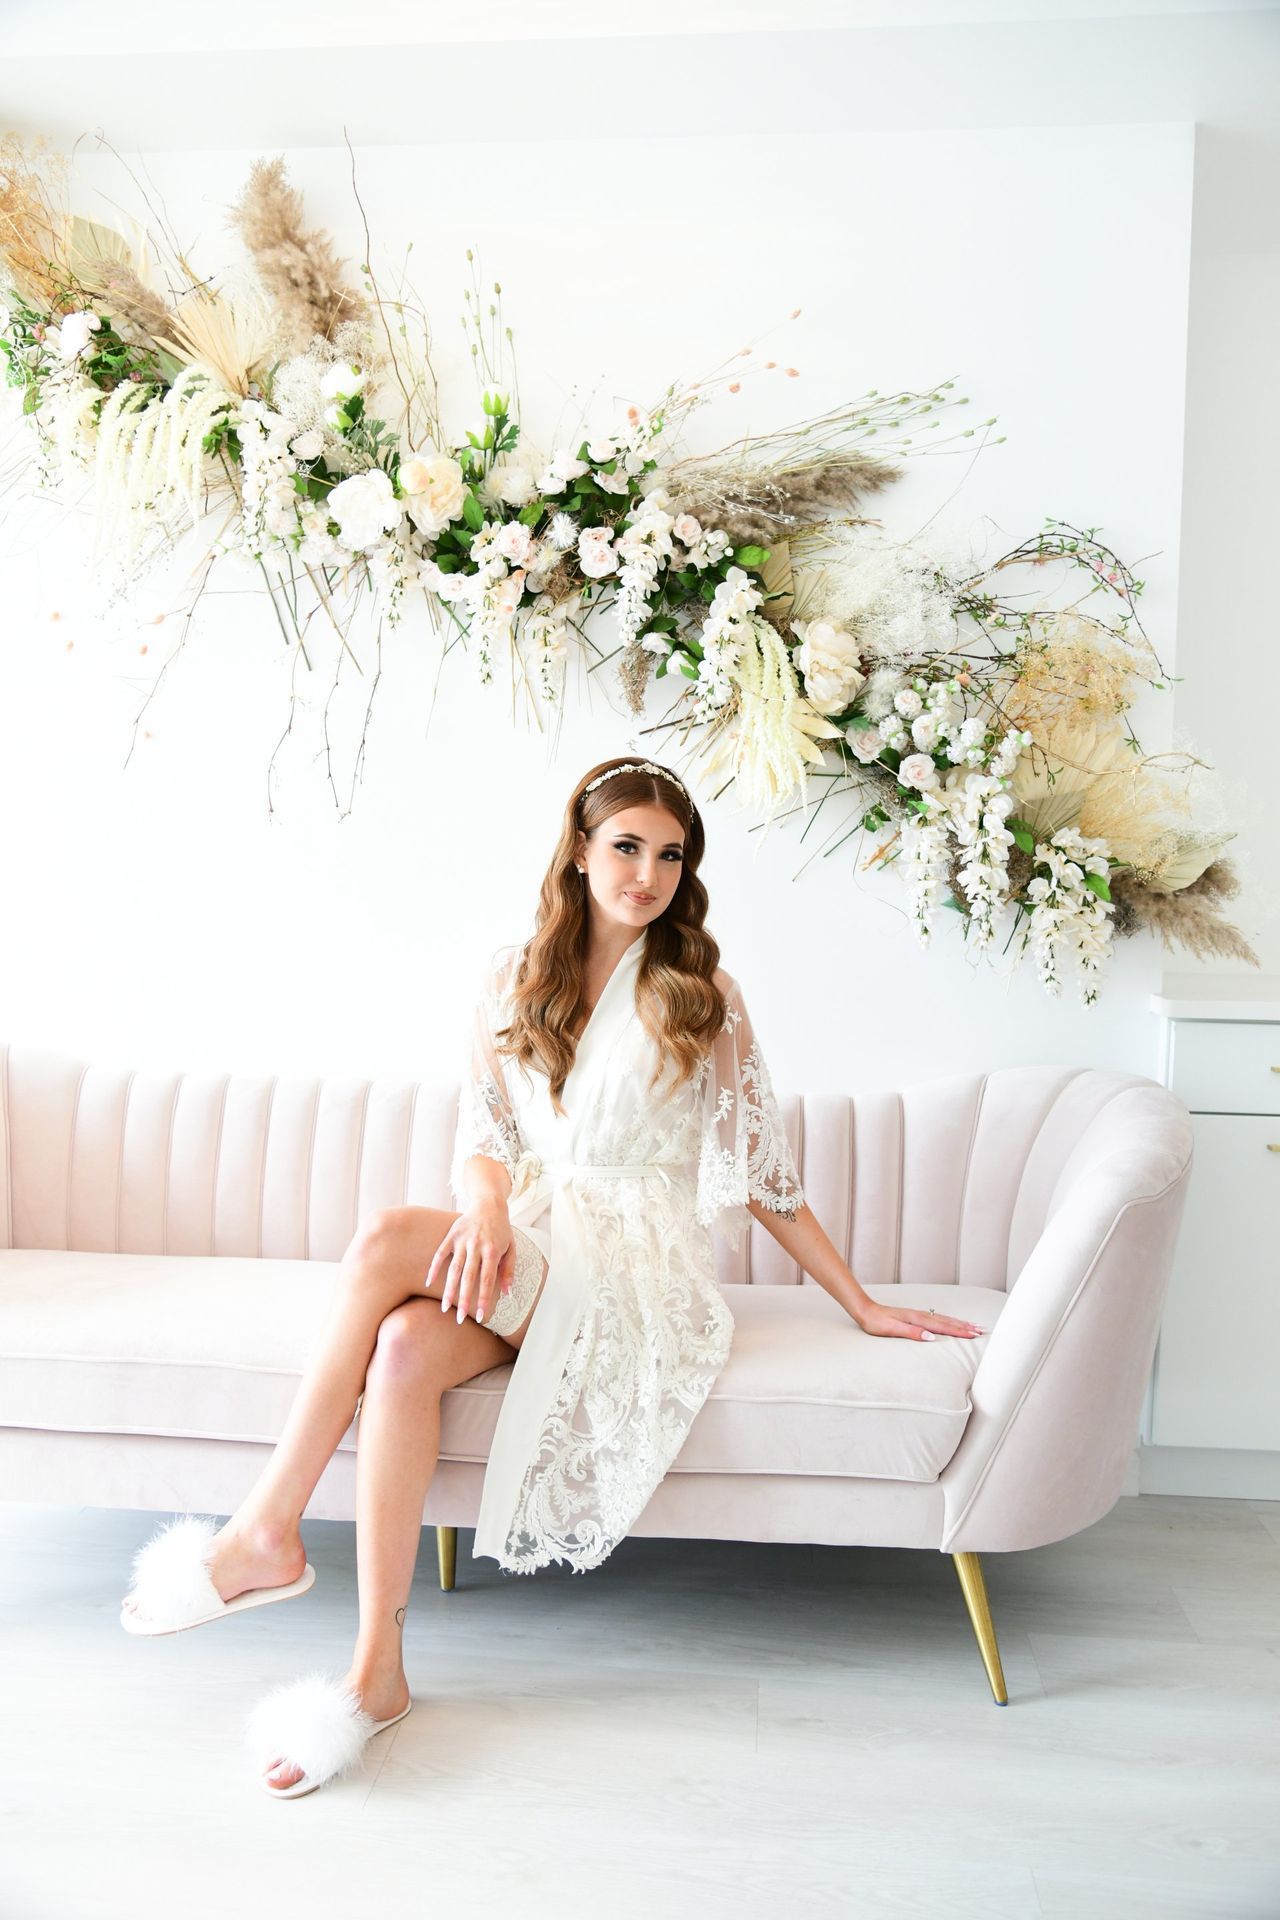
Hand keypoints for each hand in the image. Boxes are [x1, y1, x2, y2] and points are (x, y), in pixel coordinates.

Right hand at [426, 1204, 516, 1325]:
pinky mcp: (451, 1236)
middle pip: (468, 1277)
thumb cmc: (502, 1230)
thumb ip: (509, 1270)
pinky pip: (440, 1254)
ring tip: (444, 1308)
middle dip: (464, 1300)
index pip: (487, 1279)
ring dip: (449, 1289)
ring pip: (453, 1269)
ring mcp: (462, 1241)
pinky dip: (434, 1267)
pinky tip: (428, 1283)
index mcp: (493, 1250)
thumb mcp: (511, 1248)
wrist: (489, 1204)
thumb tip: (507, 1293)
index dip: (484, 1299)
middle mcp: (476, 1246)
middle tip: (459, 1319)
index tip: (482, 1316)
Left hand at [855, 1302, 985, 1341]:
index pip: (944, 1327)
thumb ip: (912, 1333)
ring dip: (960, 1323)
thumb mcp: (892, 1330)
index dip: (960, 1331)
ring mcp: (919, 1315)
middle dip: (965, 1326)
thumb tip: (931, 1338)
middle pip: (948, 1321)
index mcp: (918, 1320)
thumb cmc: (877, 1323)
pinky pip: (938, 1319)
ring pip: (944, 1319)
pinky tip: (951, 1323)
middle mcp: (921, 1315)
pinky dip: (949, 1321)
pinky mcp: (915, 1317)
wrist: (866, 1311)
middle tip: (982, 1330)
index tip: (975, 1334)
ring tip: (973, 1326)